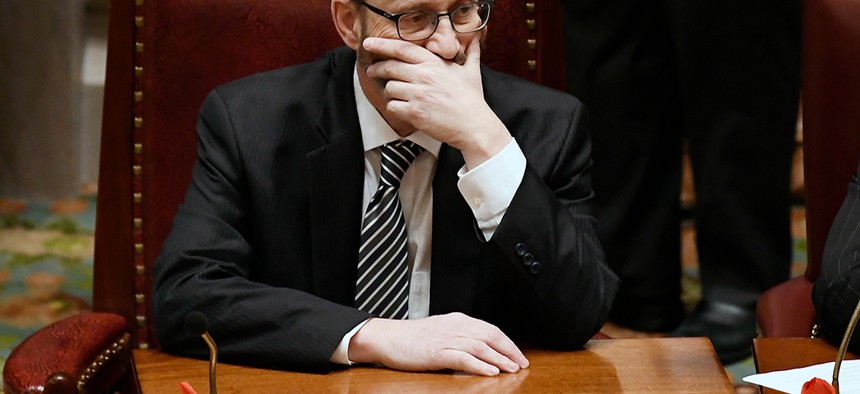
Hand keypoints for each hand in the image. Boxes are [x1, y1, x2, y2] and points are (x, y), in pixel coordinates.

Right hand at [348, 312, 528, 375]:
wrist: (389, 337)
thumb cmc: (412, 337)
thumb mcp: (441, 330)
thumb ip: (460, 336)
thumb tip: (479, 347)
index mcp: (459, 320)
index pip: (490, 329)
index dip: (507, 343)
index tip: (517, 355)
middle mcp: (457, 327)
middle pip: (491, 336)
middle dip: (509, 351)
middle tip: (522, 363)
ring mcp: (448, 340)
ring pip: (482, 347)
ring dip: (500, 359)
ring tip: (512, 369)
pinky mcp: (439, 353)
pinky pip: (465, 359)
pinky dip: (480, 365)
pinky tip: (491, 372)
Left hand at [362, 36, 510, 168]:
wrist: (474, 125)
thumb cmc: (472, 100)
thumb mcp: (471, 71)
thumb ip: (471, 53)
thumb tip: (475, 40)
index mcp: (433, 63)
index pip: (401, 48)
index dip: (382, 44)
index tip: (369, 43)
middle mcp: (424, 76)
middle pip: (389, 67)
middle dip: (377, 69)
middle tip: (372, 71)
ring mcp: (418, 95)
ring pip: (389, 88)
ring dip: (390, 92)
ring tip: (397, 95)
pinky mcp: (414, 113)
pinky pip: (392, 106)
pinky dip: (394, 108)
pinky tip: (401, 109)